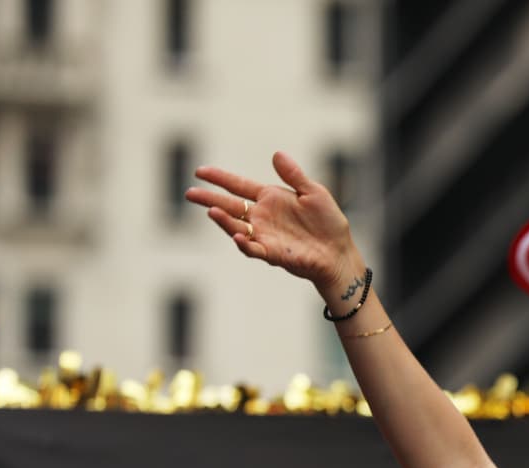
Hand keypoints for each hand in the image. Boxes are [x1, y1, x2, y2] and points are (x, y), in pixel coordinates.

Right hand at [185, 152, 359, 290]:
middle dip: (209, 199)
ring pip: (236, 227)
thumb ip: (294, 175)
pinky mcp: (271, 253)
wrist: (338, 251)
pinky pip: (253, 248)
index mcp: (270, 198)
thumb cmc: (327, 222)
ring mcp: (264, 235)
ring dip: (224, 220)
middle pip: (230, 206)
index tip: (200, 171)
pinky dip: (244, 243)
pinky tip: (237, 236)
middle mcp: (262, 216)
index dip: (220, 178)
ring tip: (212, 211)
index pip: (239, 185)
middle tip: (190, 193)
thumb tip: (277, 153)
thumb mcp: (314, 192)